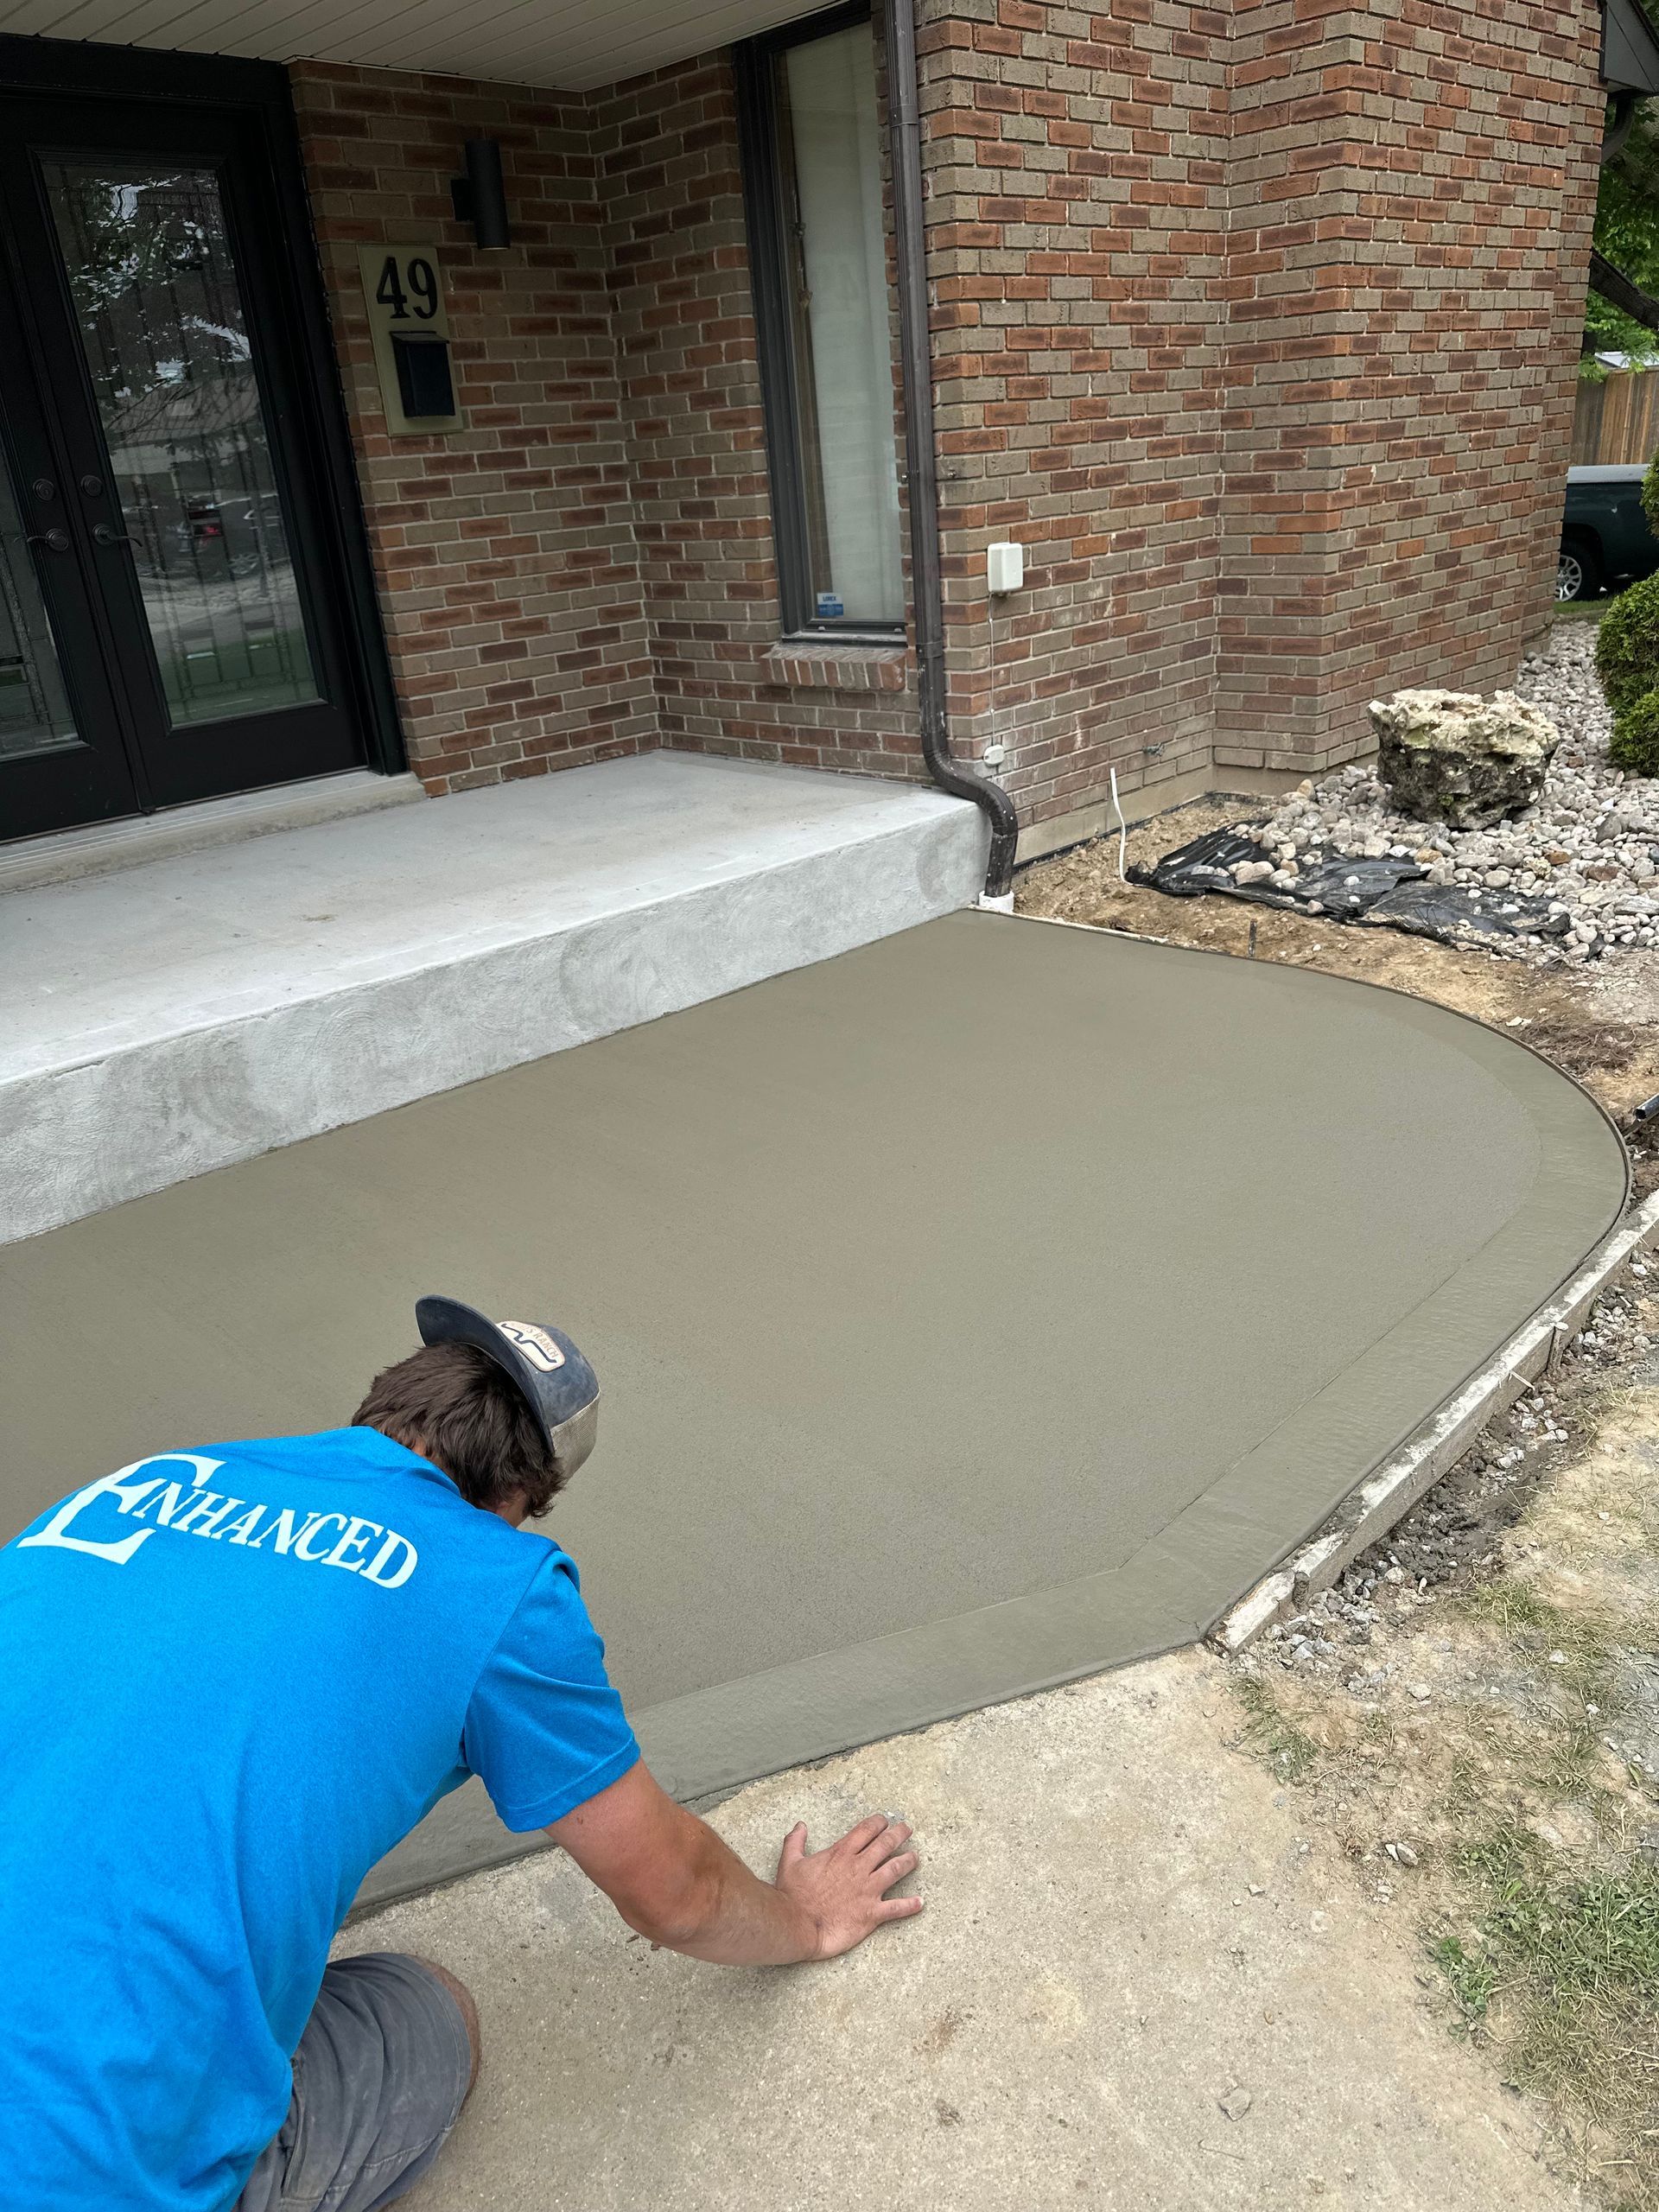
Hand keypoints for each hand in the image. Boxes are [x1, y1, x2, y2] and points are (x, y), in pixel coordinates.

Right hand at [774, 1813, 922, 1958]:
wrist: (797, 1925)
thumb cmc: (792, 1895)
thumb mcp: (790, 1862)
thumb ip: (796, 1841)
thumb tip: (800, 1826)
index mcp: (841, 1854)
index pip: (866, 1830)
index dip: (878, 1823)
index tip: (885, 1820)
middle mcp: (858, 1868)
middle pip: (885, 1844)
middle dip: (899, 1834)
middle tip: (907, 1829)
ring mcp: (868, 1890)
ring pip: (896, 1869)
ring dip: (909, 1861)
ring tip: (916, 1857)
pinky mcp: (871, 1913)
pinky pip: (896, 1908)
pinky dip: (910, 1905)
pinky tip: (921, 1902)